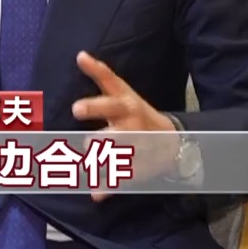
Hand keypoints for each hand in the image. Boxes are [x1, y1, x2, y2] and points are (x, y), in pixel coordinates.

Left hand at [71, 51, 178, 199]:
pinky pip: (123, 180)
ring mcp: (138, 150)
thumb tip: (79, 54)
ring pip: (119, 159)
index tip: (75, 109)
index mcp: (126, 106)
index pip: (109, 104)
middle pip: (115, 136)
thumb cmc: (136, 110)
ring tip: (85, 166)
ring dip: (102, 164)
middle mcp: (133, 128)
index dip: (93, 106)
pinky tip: (96, 194)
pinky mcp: (141, 169)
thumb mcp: (122, 89)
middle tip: (88, 143)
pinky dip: (109, 188)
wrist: (172, 139)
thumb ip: (101, 74)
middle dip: (100, 141)